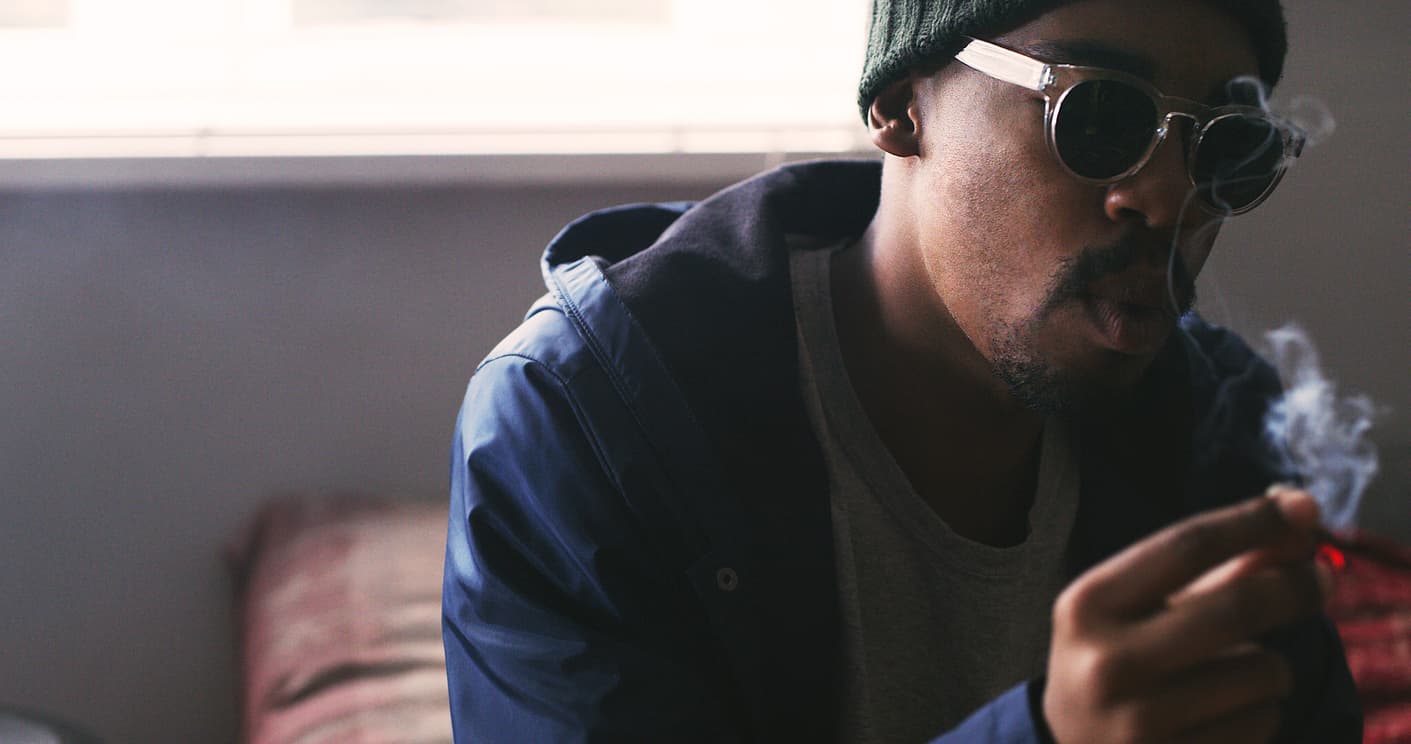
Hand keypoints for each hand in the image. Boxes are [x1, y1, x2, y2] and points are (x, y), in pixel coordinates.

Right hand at [1042, 489, 1334, 743]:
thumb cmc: (1116, 659)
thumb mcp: (1141, 606)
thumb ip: (1218, 563)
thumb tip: (1298, 509)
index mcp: (1089, 604)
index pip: (1186, 546)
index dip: (1253, 521)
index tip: (1301, 508)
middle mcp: (1107, 660)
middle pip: (1235, 606)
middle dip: (1294, 586)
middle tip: (1324, 578)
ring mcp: (1138, 720)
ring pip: (1261, 671)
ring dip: (1272, 665)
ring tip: (1239, 672)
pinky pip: (1260, 722)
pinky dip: (1261, 710)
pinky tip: (1226, 712)